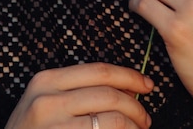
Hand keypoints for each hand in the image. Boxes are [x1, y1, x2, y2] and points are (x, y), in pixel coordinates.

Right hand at [5, 62, 152, 128]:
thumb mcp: (45, 104)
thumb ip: (76, 91)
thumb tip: (126, 88)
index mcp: (45, 80)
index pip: (99, 70)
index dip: (129, 76)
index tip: (147, 84)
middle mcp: (47, 100)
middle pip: (109, 94)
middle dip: (136, 105)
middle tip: (146, 117)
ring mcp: (53, 126)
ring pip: (112, 120)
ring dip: (133, 125)